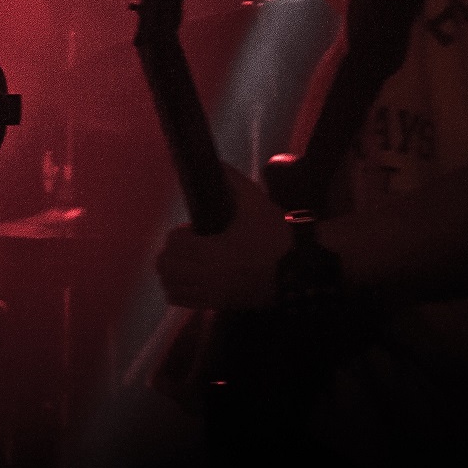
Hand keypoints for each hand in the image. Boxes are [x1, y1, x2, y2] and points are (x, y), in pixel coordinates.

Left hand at [156, 166, 292, 312]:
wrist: (301, 268)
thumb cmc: (277, 235)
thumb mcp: (255, 203)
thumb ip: (233, 181)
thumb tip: (216, 162)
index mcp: (214, 250)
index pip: (175, 244)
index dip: (180, 233)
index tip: (196, 229)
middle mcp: (209, 275)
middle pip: (166, 267)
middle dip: (171, 252)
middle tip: (188, 243)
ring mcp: (213, 293)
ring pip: (171, 286)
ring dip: (172, 271)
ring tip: (187, 260)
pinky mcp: (219, 304)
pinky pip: (183, 302)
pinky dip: (179, 290)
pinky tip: (193, 277)